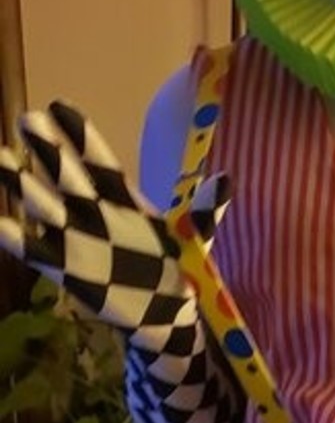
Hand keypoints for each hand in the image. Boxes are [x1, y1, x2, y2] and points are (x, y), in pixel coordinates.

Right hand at [0, 103, 228, 338]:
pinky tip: (1, 223)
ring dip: (22, 185)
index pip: (98, 160)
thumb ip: (204, 211)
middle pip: (66, 175)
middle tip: (26, 118)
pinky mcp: (68, 270)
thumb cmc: (175, 267)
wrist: (166, 315)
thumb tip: (225, 180)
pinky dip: (19, 238)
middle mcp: (95, 212)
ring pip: (45, 206)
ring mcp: (78, 239)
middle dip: (46, 150)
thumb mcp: (194, 237)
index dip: (79, 134)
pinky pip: (39, 250)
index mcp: (122, 198)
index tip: (57, 107)